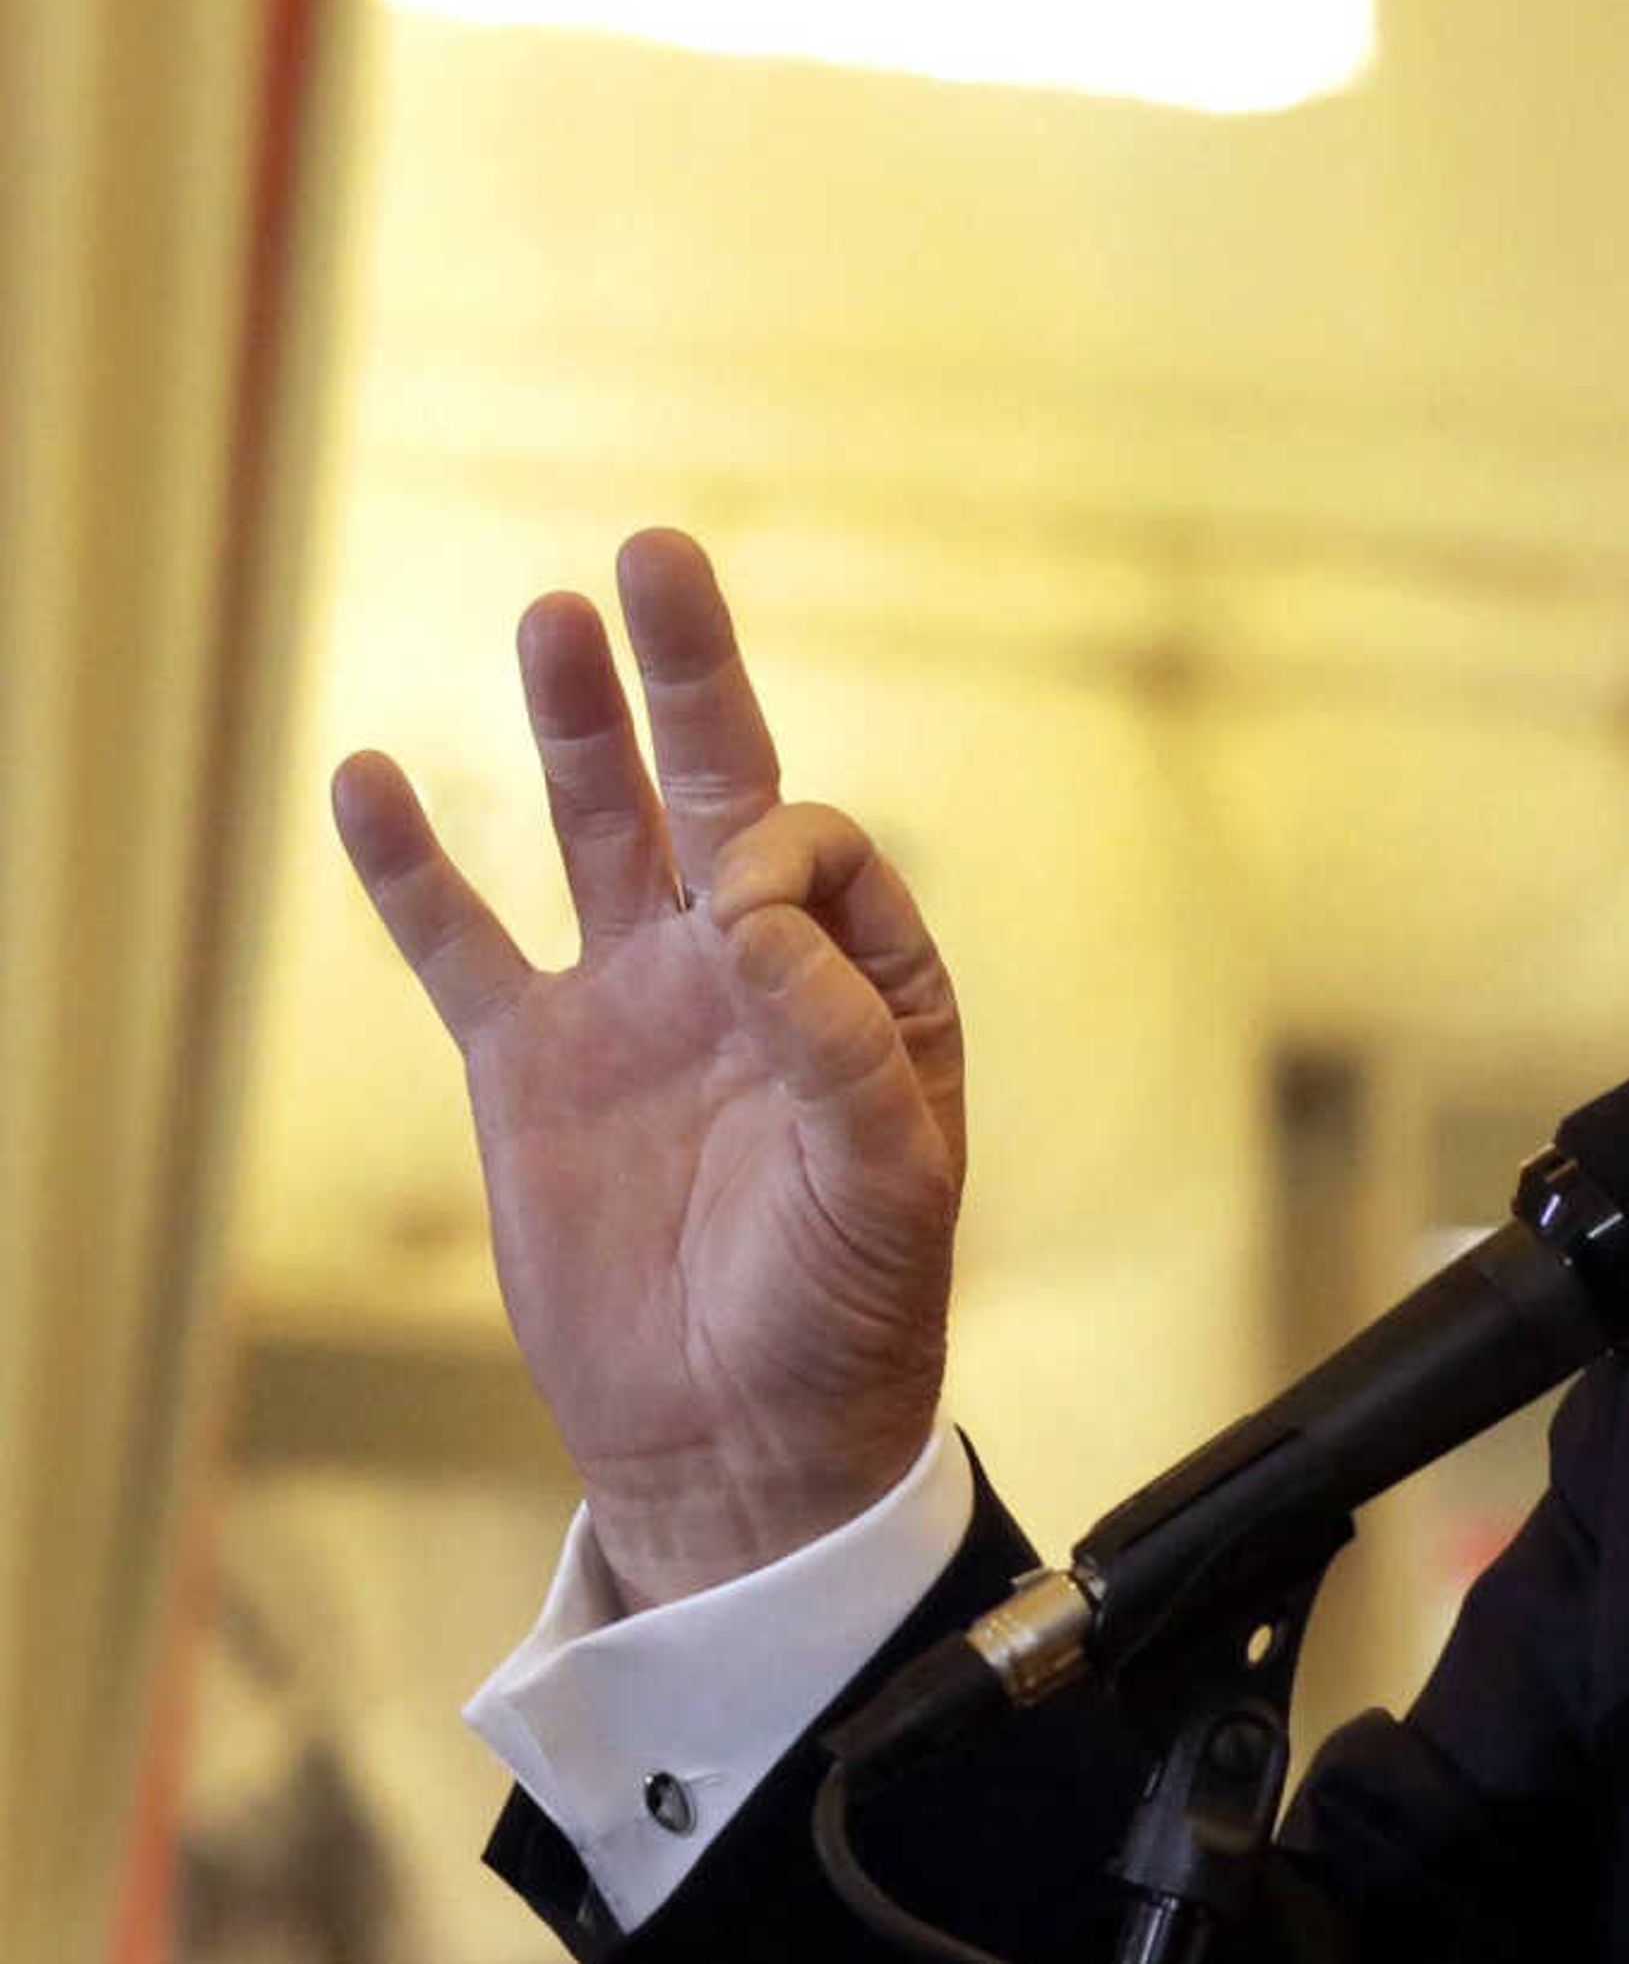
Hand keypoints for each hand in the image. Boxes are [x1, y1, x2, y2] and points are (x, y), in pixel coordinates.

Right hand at [331, 531, 964, 1607]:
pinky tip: (373, 778)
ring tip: (552, 615)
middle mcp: (748, 970)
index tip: (735, 933)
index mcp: (860, 981)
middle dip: (688, 672)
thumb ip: (835, 1039)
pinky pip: (462, 948)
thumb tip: (745, 908)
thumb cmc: (851, 1312)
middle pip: (714, 783)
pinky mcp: (532, 1071)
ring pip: (597, 832)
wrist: (743, 1441)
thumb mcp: (888, 1179)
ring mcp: (632, 1008)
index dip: (774, 852)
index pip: (811, 847)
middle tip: (657, 553)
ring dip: (574, 725)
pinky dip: (415, 868)